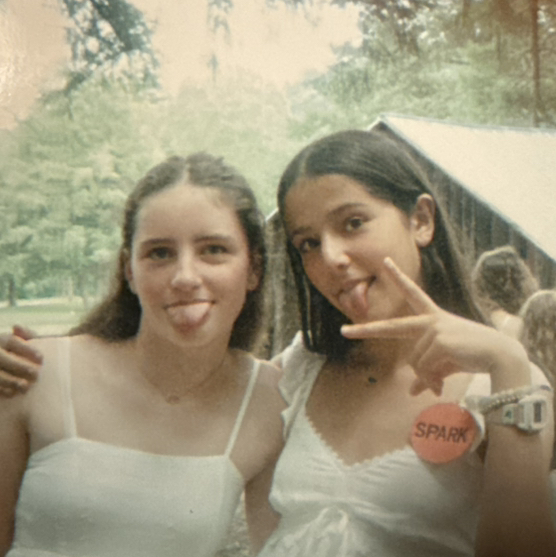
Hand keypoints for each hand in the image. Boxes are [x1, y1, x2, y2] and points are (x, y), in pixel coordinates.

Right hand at [0, 325, 41, 395]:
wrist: (6, 365)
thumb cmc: (18, 352)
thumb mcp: (23, 341)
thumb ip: (27, 335)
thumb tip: (16, 326)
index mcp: (1, 339)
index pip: (12, 341)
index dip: (27, 349)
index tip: (42, 358)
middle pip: (2, 358)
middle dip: (19, 366)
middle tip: (35, 373)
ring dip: (9, 381)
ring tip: (25, 386)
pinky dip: (0, 389)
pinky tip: (11, 393)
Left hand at [341, 258, 527, 395]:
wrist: (499, 355)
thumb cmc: (471, 355)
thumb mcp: (445, 363)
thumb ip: (426, 374)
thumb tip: (411, 392)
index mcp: (432, 317)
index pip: (412, 293)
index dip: (398, 277)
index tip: (386, 261)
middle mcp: (430, 320)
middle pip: (393, 326)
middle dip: (366, 330)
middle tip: (344, 331)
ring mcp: (434, 329)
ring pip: (414, 361)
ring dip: (426, 377)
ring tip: (442, 383)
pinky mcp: (439, 340)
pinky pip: (423, 368)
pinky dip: (430, 381)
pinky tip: (442, 385)